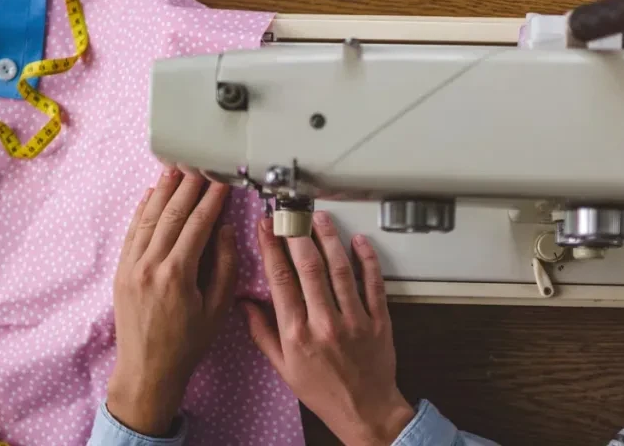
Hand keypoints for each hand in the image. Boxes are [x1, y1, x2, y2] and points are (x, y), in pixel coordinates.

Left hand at [107, 169, 238, 435]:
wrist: (147, 370)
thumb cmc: (188, 343)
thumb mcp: (217, 308)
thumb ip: (224, 266)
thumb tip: (225, 230)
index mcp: (177, 274)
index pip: (197, 225)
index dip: (212, 199)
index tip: (222, 180)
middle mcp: (150, 265)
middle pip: (171, 215)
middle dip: (187, 187)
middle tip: (200, 165)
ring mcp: (131, 267)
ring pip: (148, 219)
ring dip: (163, 192)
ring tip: (175, 169)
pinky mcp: (121, 271)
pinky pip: (132, 232)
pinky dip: (142, 210)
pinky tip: (152, 195)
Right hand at [243, 211, 414, 445]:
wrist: (365, 410)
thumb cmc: (323, 391)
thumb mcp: (283, 368)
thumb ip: (263, 333)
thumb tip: (245, 303)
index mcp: (296, 334)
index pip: (280, 280)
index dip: (272, 248)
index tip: (266, 227)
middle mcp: (324, 323)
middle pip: (309, 267)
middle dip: (297, 234)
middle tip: (291, 213)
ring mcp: (354, 320)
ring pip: (341, 269)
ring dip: (329, 239)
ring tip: (320, 218)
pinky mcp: (379, 320)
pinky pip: (374, 283)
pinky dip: (367, 260)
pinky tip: (359, 241)